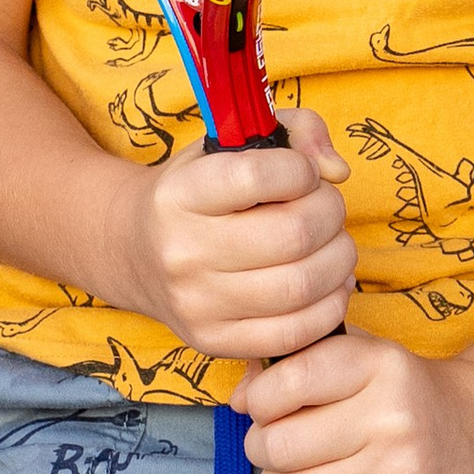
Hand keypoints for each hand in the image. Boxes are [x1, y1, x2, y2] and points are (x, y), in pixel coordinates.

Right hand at [110, 108, 356, 359]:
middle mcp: (181, 252)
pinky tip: (327, 283)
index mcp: (178, 195)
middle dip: (330, 213)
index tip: (302, 173)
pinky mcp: (214, 342)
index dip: (300, 170)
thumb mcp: (231, 142)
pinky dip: (330, 305)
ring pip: (301, 286)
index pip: (255, 177)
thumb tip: (336, 171)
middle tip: (327, 208)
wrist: (135, 252)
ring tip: (331, 244)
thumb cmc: (199, 190)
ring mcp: (196, 304)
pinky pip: (294, 333)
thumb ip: (296, 131)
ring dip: (338, 259)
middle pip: (293, 235)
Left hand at [234, 327, 473, 473]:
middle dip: (262, 450)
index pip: (287, 383)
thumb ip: (295, 365)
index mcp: (379, 364)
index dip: (260, 401)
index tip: (267, 408)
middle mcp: (393, 415)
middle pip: (280, 446)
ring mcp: (403, 472)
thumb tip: (237, 400)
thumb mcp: (360, 358)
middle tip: (274, 449)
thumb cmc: (402, 393)